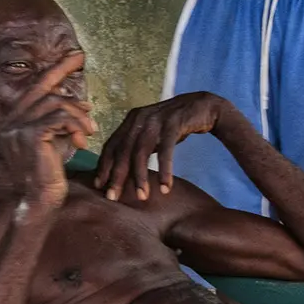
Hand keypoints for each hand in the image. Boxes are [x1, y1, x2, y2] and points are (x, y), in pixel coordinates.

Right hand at [0, 53, 96, 213]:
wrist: (41, 198)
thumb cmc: (49, 171)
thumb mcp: (55, 139)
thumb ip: (62, 119)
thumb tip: (83, 104)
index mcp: (11, 120)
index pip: (36, 86)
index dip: (58, 69)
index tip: (77, 56)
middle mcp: (9, 121)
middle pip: (47, 92)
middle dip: (73, 97)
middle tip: (91, 108)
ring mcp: (16, 128)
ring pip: (56, 104)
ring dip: (78, 117)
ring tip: (89, 132)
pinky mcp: (29, 136)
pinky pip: (60, 118)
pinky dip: (76, 126)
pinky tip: (82, 141)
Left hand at [92, 92, 222, 202]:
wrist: (205, 106)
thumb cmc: (175, 125)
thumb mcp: (152, 134)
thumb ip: (137, 146)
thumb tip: (121, 171)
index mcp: (131, 121)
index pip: (112, 145)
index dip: (103, 166)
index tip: (98, 186)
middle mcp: (140, 118)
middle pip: (123, 151)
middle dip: (117, 175)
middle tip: (113, 197)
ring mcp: (156, 120)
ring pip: (141, 152)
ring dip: (140, 177)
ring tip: (142, 197)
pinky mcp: (174, 123)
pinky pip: (166, 150)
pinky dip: (165, 170)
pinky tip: (166, 187)